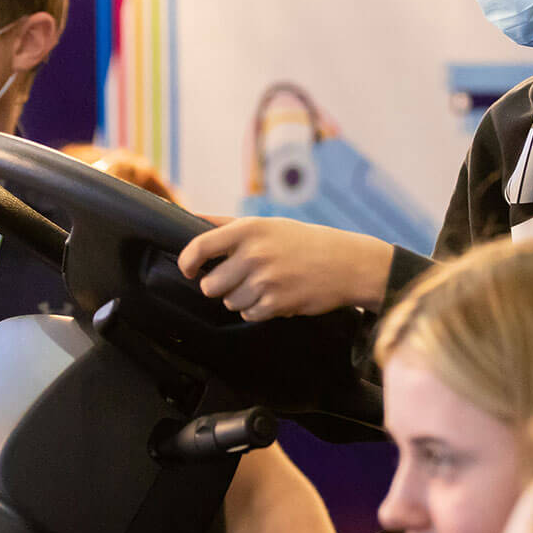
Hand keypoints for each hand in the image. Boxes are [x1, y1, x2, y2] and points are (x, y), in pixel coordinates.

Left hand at [177, 218, 393, 320]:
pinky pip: (248, 315)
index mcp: (248, 230)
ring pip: (229, 302)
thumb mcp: (266, 224)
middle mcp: (253, 254)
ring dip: (241, 298)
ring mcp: (265, 280)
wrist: (345, 263)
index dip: (187, 262)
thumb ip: (226, 224)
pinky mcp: (276, 304)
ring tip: (264, 285)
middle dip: (220, 286)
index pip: (199, 247)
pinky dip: (257, 310)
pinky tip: (275, 296)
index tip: (188, 269)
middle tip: (239, 278)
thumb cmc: (303, 242)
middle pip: (210, 285)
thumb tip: (189, 218)